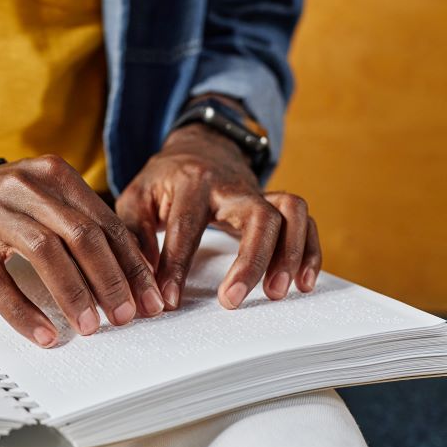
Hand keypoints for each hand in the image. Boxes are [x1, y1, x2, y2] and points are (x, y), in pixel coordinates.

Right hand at [0, 155, 166, 346]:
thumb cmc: (10, 206)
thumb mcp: (51, 200)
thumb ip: (89, 227)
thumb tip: (135, 276)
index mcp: (55, 174)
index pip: (105, 223)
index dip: (132, 265)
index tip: (148, 298)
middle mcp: (26, 188)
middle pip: (80, 235)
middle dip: (109, 281)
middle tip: (125, 315)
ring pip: (44, 254)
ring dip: (73, 294)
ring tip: (89, 326)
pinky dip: (24, 312)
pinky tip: (44, 334)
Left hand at [116, 123, 321, 310]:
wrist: (198, 145)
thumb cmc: (164, 179)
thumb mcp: (137, 197)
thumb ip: (136, 235)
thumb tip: (142, 279)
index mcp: (191, 183)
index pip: (187, 229)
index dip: (176, 267)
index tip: (169, 300)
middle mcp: (232, 185)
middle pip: (258, 217)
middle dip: (250, 262)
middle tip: (232, 301)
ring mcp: (259, 192)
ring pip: (291, 213)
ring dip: (291, 254)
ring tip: (276, 293)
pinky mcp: (275, 202)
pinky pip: (306, 220)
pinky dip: (310, 250)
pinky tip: (304, 281)